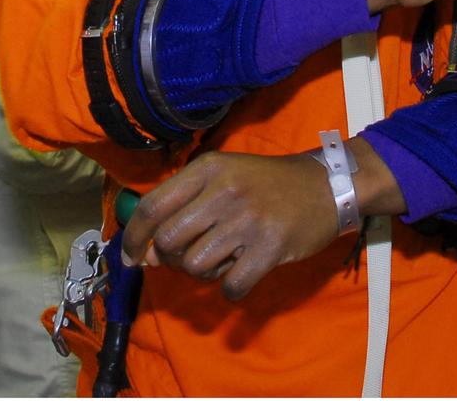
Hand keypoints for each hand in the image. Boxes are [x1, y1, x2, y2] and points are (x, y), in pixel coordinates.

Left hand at [120, 150, 337, 299]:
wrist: (326, 186)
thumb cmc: (266, 184)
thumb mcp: (223, 179)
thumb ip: (184, 209)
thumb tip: (147, 255)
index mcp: (207, 169)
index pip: (152, 206)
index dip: (133, 237)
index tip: (130, 257)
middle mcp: (224, 189)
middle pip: (168, 241)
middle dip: (171, 259)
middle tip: (190, 258)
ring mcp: (248, 219)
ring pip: (196, 266)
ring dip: (204, 273)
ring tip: (224, 259)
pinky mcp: (270, 247)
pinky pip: (230, 286)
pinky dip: (232, 288)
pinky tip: (243, 272)